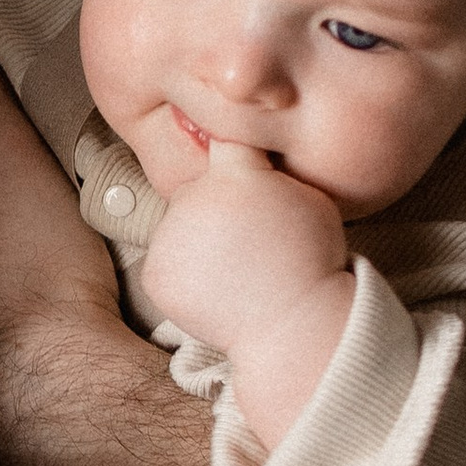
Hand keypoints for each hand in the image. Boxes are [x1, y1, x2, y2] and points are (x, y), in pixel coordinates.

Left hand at [136, 139, 346, 357]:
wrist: (293, 325)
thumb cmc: (312, 262)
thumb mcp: (309, 199)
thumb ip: (270, 173)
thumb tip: (249, 154)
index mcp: (234, 177)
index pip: (220, 139)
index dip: (227, 149)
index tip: (229, 154)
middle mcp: (193, 200)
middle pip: (195, 191)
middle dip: (214, 208)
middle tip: (246, 240)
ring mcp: (168, 238)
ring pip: (178, 227)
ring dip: (197, 240)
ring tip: (234, 268)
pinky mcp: (154, 273)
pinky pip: (166, 261)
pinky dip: (184, 273)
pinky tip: (216, 287)